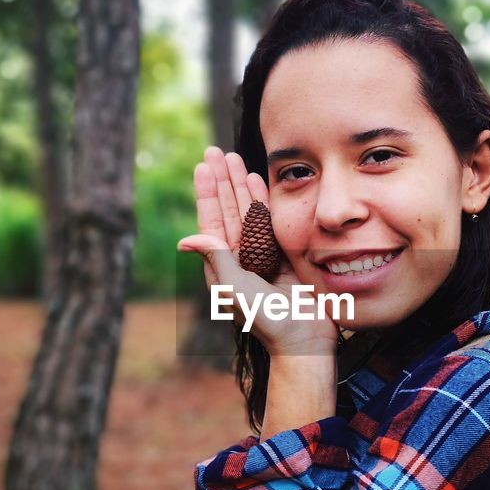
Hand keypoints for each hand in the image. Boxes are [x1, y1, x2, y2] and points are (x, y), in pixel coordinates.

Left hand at [177, 146, 338, 357]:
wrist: (303, 338)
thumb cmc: (266, 318)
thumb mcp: (234, 289)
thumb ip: (216, 259)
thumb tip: (186, 238)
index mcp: (223, 266)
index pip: (211, 221)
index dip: (207, 193)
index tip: (203, 167)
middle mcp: (240, 256)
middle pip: (228, 209)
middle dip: (222, 180)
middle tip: (216, 152)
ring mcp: (263, 255)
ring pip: (248, 211)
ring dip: (241, 185)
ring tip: (235, 158)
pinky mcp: (284, 255)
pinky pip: (271, 221)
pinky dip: (264, 200)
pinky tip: (259, 181)